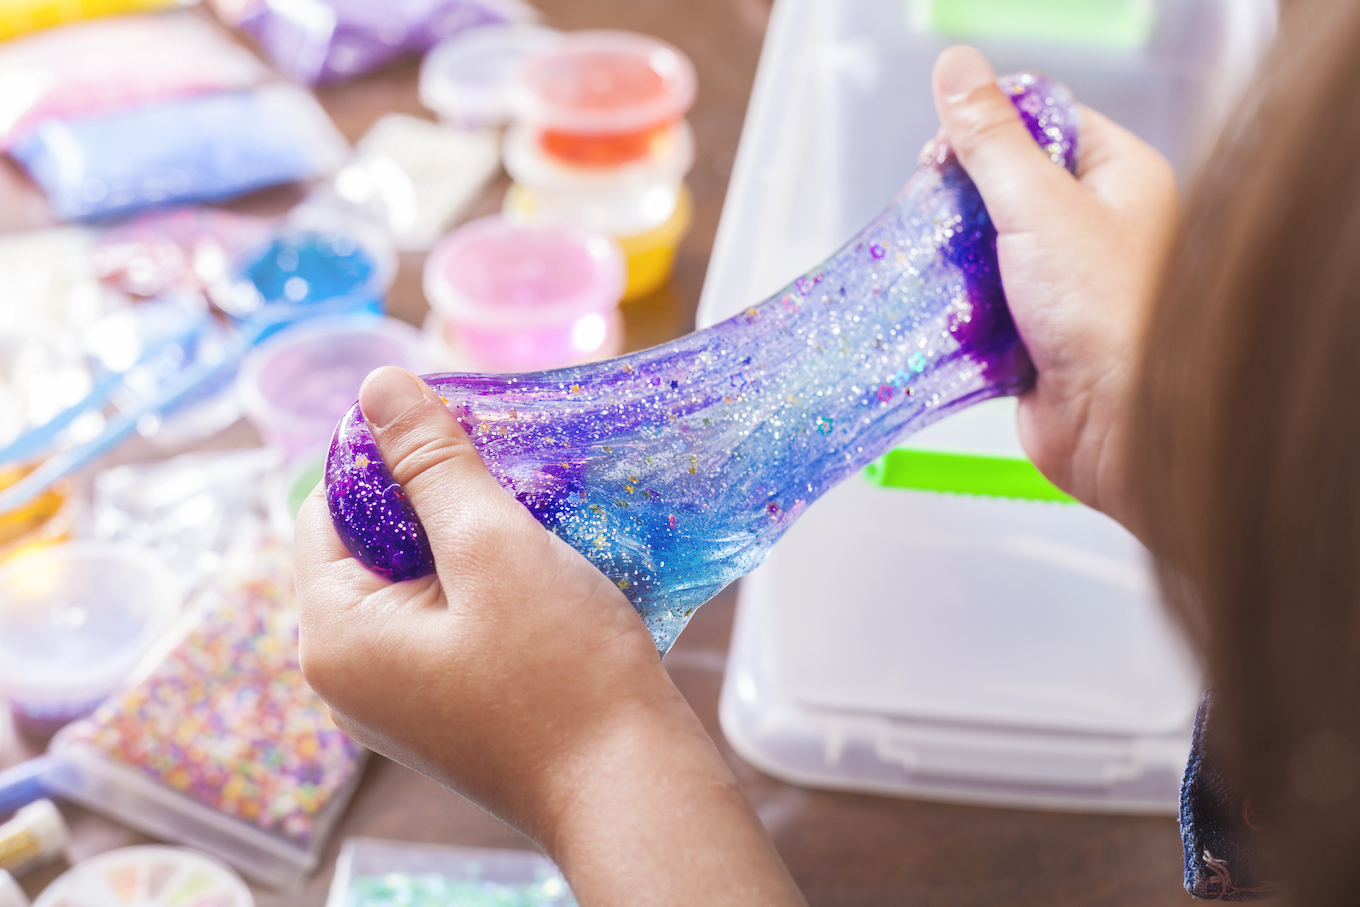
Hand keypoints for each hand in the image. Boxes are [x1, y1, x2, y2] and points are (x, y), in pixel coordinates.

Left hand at [294, 367, 804, 905]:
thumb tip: (378, 387)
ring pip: (414, 581)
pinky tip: (537, 564)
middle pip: (370, 545)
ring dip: (465, 536)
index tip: (456, 425)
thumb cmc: (562, 672)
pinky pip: (444, 619)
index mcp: (335, 637)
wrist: (631, 788)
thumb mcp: (494, 547)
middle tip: (503, 464)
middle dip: (433, 495)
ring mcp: (398, 700)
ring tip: (529, 509)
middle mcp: (349, 676)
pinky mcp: (445, 709)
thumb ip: (432, 463)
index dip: (385, 456)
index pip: (327, 508)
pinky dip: (482, 581)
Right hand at [932, 47, 1178, 531]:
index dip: (990, 128)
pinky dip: (958, 305)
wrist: (1118, 427)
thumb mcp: (1037, 206)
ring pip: (988, 246)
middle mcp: (1098, 226)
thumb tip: (957, 69)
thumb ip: (990, 139)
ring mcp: (1066, 281)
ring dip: (955, 256)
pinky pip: (983, 302)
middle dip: (962, 199)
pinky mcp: (1036, 331)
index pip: (1046, 122)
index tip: (944, 151)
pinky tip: (942, 308)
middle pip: (1008, 184)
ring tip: (933, 262)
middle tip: (933, 209)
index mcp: (1120, 178)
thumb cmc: (1107, 316)